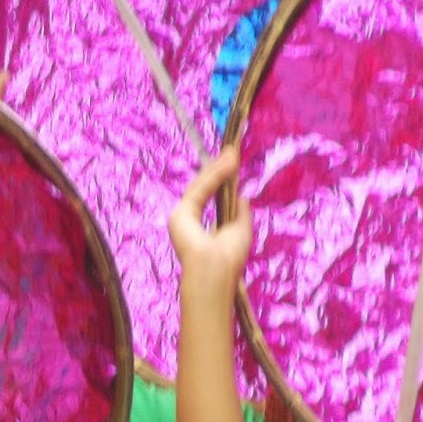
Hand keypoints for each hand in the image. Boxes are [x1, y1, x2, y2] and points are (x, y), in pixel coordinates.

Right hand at [169, 148, 251, 296]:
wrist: (217, 270)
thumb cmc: (230, 257)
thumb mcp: (240, 229)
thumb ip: (240, 211)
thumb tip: (242, 194)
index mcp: (199, 226)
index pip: (209, 195)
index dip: (220, 179)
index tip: (231, 162)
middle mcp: (187, 220)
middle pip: (203, 188)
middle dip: (219, 169)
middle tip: (233, 151)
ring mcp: (181, 216)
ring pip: (200, 186)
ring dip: (218, 168)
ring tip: (233, 153)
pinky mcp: (180, 213)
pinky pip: (199, 189)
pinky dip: (214, 175)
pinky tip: (227, 164)